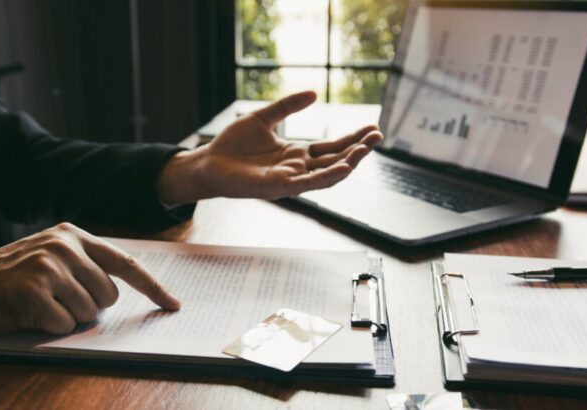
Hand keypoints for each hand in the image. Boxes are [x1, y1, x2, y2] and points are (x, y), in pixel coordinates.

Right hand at [0, 223, 178, 348]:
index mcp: (72, 235)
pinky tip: (26, 313)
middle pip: (108, 295)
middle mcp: (64, 245)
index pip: (125, 263)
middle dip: (88, 306)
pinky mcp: (33, 290)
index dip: (152, 287)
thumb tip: (121, 291)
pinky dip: (48, 328)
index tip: (173, 304)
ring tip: (37, 303)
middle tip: (54, 299)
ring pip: (88, 312)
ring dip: (66, 317)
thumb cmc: (6, 277)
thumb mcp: (47, 255)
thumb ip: (84, 264)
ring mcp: (48, 266)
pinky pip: (63, 325)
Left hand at [158, 91, 382, 203]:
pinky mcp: (278, 188)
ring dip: (348, 163)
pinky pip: (308, 185)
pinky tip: (344, 167)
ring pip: (327, 175)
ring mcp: (290, 180)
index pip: (331, 147)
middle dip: (358, 150)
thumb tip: (315, 93)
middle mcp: (297, 169)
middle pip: (335, 160)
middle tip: (378, 137)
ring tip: (366, 151)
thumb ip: (288, 106)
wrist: (208, 163)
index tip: (373, 129)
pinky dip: (327, 177)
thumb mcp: (262, 117)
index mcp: (296, 154)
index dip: (352, 139)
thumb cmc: (232, 145)